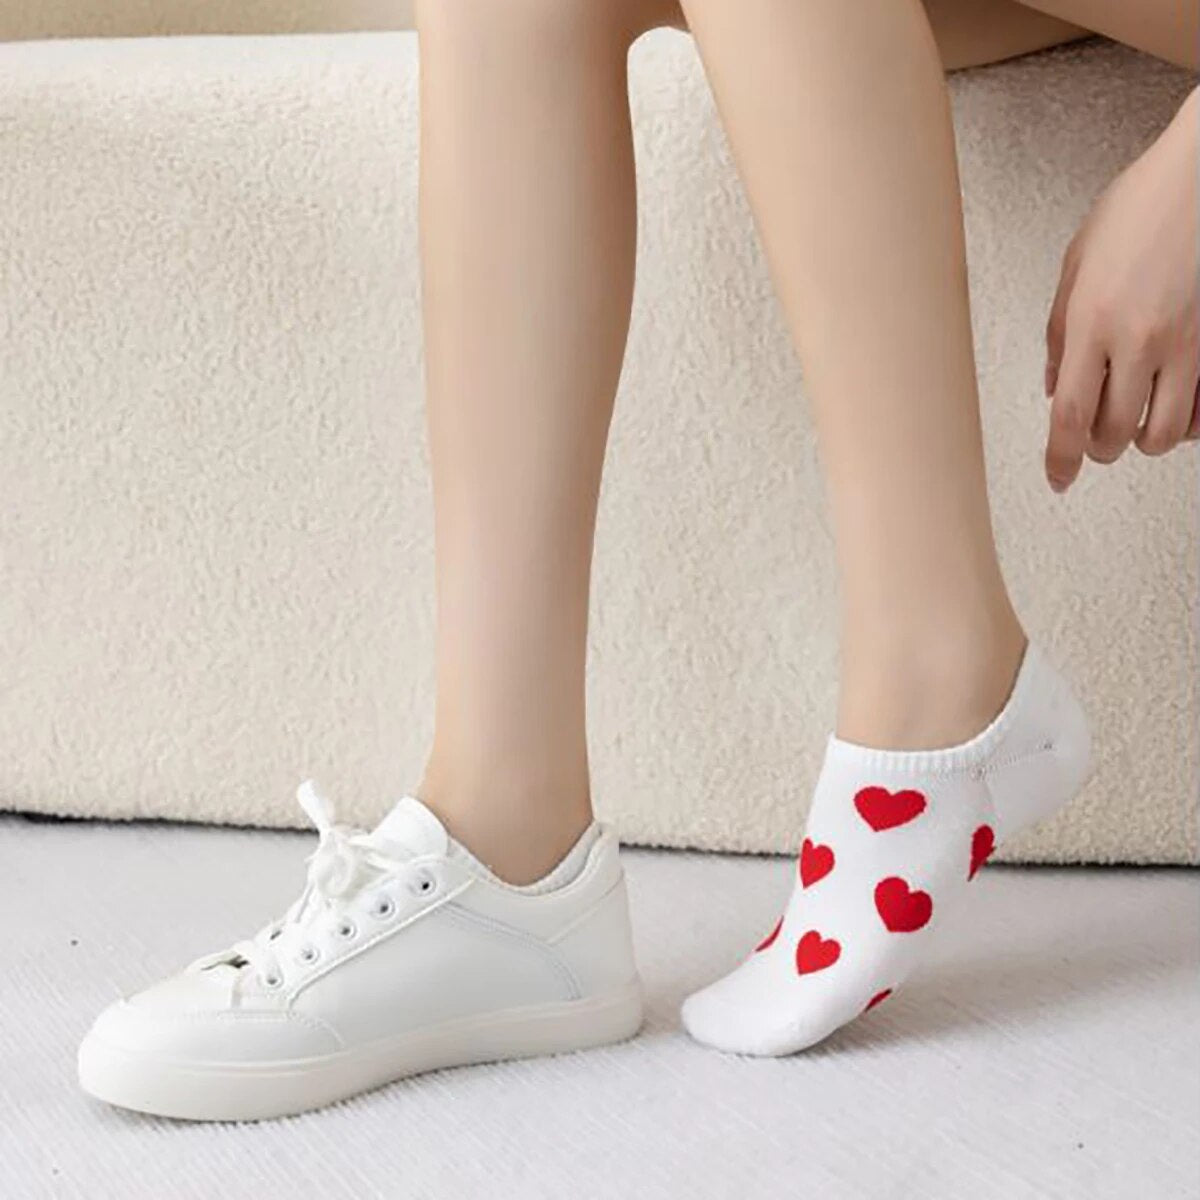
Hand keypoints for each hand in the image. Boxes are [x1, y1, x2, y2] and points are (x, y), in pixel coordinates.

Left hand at [1044, 87, 1199, 492]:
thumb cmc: (1141, 205)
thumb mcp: (1077, 266)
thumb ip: (1061, 333)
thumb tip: (1056, 388)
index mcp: (1092, 321)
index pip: (1070, 417)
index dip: (1061, 460)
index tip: (1058, 478)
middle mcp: (1140, 339)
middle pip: (1115, 435)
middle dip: (1100, 448)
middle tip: (1094, 437)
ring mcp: (1189, 343)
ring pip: (1166, 434)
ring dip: (1145, 438)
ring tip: (1135, 420)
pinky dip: (1189, 421)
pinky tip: (1175, 403)